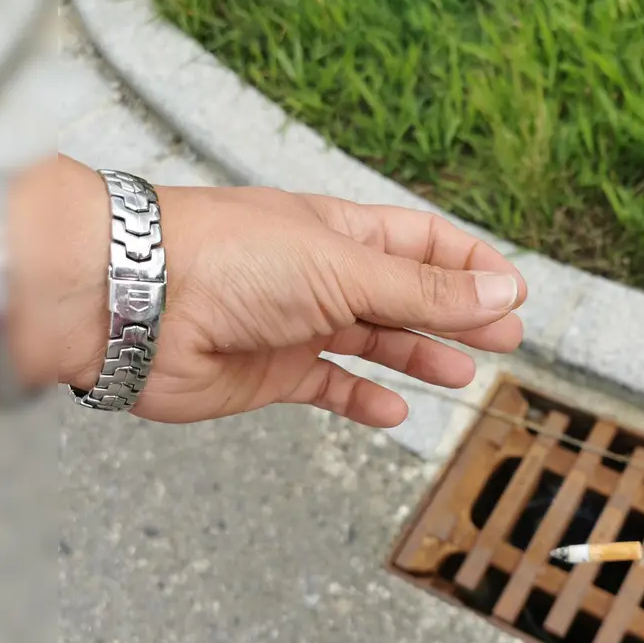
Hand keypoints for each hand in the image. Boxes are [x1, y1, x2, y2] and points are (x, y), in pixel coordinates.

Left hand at [55, 160, 526, 426]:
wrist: (131, 302)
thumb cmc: (225, 259)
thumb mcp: (343, 270)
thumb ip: (422, 292)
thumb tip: (502, 293)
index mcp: (340, 230)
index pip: (421, 243)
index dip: (468, 267)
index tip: (512, 293)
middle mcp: (319, 274)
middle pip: (404, 295)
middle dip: (455, 316)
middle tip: (506, 340)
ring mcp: (294, 324)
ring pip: (372, 342)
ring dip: (417, 356)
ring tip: (462, 374)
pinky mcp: (268, 373)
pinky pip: (329, 388)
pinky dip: (362, 401)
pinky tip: (394, 412)